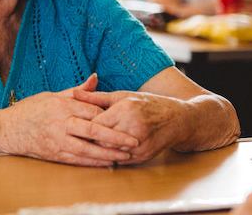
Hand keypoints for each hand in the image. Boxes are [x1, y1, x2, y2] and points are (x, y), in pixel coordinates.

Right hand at [0, 74, 137, 166]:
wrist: (8, 129)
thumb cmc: (31, 109)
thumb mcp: (52, 95)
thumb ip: (77, 90)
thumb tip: (96, 78)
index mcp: (62, 105)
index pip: (92, 110)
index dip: (110, 116)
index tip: (127, 118)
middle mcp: (61, 122)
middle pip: (93, 130)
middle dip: (115, 137)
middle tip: (134, 141)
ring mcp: (57, 139)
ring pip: (87, 148)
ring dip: (107, 153)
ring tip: (125, 155)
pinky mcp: (54, 153)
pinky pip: (77, 159)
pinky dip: (93, 162)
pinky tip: (106, 163)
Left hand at [73, 88, 187, 163]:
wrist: (177, 119)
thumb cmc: (147, 104)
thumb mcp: (122, 96)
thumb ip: (96, 97)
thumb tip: (73, 92)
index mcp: (124, 110)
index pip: (95, 124)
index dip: (84, 125)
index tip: (75, 125)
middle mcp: (132, 128)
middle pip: (100, 139)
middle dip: (91, 138)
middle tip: (80, 136)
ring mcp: (139, 144)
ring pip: (109, 151)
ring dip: (100, 148)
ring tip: (91, 143)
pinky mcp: (143, 156)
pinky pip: (120, 159)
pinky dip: (112, 155)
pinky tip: (106, 150)